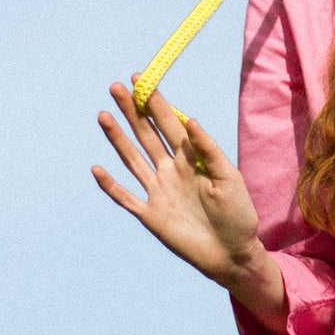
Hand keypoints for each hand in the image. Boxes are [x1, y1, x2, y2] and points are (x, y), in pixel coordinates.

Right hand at [93, 82, 264, 291]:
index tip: (142, 79)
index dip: (156, 102)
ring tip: (103, 115)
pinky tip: (97, 168)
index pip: (169, 123)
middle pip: (147, 134)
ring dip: (118, 138)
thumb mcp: (230, 178)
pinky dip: (111, 185)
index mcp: (191, 158)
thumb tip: (191, 120)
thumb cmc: (238, 214)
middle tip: (116, 87)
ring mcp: (159, 192)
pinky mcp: (151, 215)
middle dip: (132, 111)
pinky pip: (126, 197)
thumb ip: (208, 150)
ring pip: (132, 159)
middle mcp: (171, 170)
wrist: (233, 254)